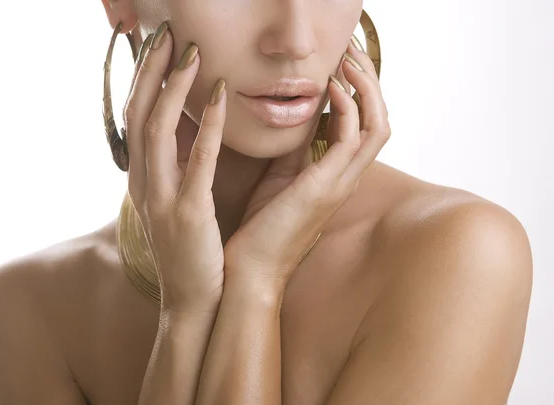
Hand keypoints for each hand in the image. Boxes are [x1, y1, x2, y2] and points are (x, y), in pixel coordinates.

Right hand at [123, 23, 227, 314]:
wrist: (194, 301)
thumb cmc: (194, 251)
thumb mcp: (179, 203)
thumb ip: (180, 167)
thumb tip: (195, 130)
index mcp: (143, 180)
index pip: (138, 119)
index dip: (145, 80)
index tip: (158, 48)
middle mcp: (144, 184)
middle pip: (139, 113)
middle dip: (150, 71)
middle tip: (167, 34)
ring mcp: (162, 198)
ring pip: (158, 129)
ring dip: (173, 87)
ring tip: (191, 53)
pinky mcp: (189, 213)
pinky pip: (197, 160)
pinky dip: (208, 125)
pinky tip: (220, 95)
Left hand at [223, 40, 390, 288]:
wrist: (248, 271)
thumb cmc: (260, 227)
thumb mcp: (280, 176)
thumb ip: (296, 145)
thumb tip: (301, 113)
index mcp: (337, 175)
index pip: (365, 124)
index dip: (359, 90)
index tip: (340, 60)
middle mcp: (347, 178)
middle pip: (381, 119)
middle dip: (369, 80)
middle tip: (350, 49)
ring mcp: (341, 183)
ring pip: (378, 125)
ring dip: (365, 87)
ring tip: (346, 58)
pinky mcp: (326, 187)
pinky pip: (352, 138)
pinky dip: (348, 107)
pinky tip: (330, 87)